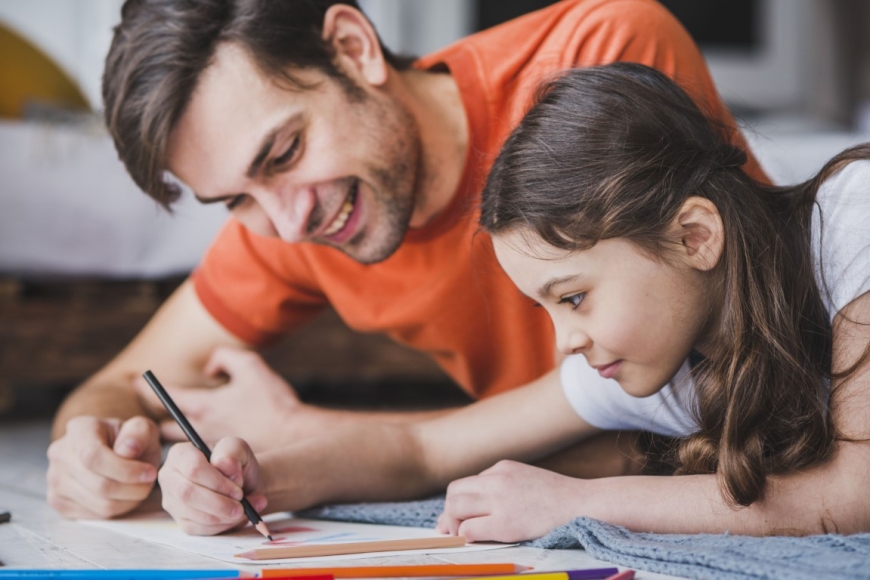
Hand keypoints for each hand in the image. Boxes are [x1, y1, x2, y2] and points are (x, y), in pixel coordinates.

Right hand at [47, 415, 160, 518]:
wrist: (115, 451)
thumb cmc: (130, 440)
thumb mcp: (143, 429)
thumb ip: (140, 432)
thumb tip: (129, 448)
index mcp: (79, 429)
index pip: (94, 457)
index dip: (125, 470)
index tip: (149, 473)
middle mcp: (60, 453)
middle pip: (99, 485)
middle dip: (132, 488)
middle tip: (149, 482)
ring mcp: (55, 479)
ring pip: (98, 504)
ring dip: (128, 501)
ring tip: (139, 488)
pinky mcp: (58, 501)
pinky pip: (92, 515)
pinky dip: (116, 510)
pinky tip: (124, 496)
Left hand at [135, 347, 301, 449]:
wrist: (295, 438)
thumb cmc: (274, 403)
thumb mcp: (251, 366)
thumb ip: (224, 358)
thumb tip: (209, 367)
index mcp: (203, 405)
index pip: (165, 396)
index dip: (149, 388)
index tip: (138, 382)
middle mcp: (200, 430)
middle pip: (162, 429)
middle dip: (156, 422)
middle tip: (154, 414)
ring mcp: (209, 451)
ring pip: (178, 450)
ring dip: (174, 443)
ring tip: (174, 438)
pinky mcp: (219, 468)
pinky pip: (196, 464)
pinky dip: (193, 458)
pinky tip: (200, 455)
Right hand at [158, 436, 266, 535]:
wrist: (242, 483)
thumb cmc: (236, 463)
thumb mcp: (238, 448)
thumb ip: (232, 451)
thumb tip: (224, 464)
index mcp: (180, 453)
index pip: (193, 468)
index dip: (218, 482)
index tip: (239, 489)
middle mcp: (169, 477)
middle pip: (188, 494)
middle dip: (219, 503)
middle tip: (241, 506)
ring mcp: (172, 501)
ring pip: (193, 514)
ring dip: (223, 516)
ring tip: (244, 510)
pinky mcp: (180, 521)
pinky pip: (198, 529)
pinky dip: (221, 526)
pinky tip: (234, 518)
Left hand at [436, 460, 581, 542]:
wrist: (584, 505)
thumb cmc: (559, 498)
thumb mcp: (527, 479)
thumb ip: (504, 486)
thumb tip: (478, 506)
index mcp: (502, 467)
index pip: (467, 483)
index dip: (458, 502)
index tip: (458, 518)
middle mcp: (497, 479)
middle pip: (454, 492)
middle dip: (449, 511)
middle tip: (454, 529)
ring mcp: (500, 500)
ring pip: (455, 508)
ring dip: (454, 524)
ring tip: (463, 535)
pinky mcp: (505, 523)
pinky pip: (469, 529)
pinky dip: (466, 535)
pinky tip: (476, 540)